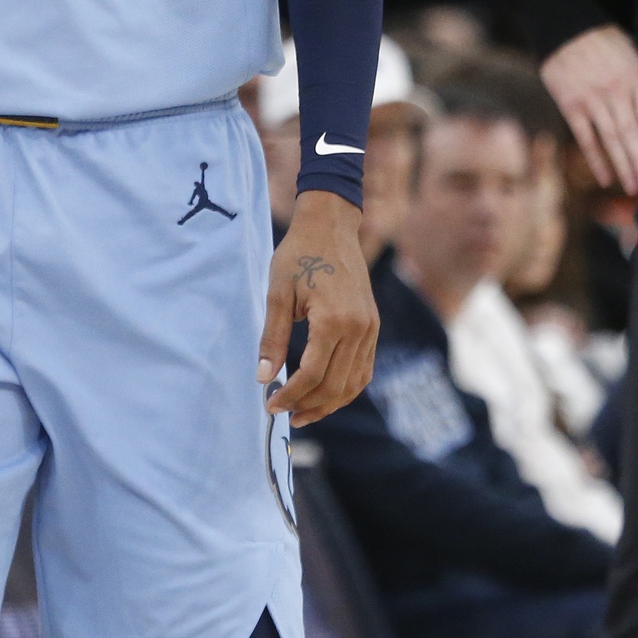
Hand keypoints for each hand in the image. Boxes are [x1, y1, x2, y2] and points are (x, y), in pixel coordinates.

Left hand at [259, 190, 377, 427]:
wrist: (331, 225)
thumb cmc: (300, 254)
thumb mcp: (278, 293)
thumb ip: (272, 338)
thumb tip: (264, 378)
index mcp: (334, 320)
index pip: (312, 374)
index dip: (290, 395)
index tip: (270, 405)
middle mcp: (359, 328)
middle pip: (334, 385)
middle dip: (307, 405)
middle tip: (282, 412)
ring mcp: (370, 328)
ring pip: (353, 383)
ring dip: (328, 403)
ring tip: (302, 412)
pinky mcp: (373, 326)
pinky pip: (363, 369)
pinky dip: (345, 387)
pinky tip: (325, 393)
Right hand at [540, 24, 637, 194]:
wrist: (566, 29)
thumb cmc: (605, 44)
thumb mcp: (633, 56)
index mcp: (636, 75)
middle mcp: (615, 89)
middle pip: (632, 131)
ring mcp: (592, 98)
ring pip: (611, 139)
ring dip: (623, 166)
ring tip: (633, 187)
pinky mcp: (570, 105)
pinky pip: (586, 138)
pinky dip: (597, 160)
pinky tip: (606, 178)